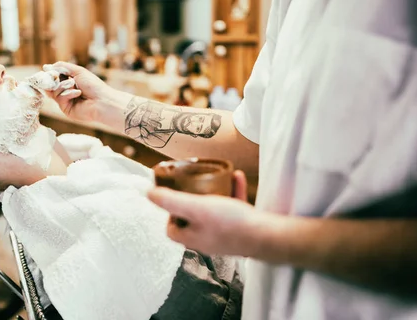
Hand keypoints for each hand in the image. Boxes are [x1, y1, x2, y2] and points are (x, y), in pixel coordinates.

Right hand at [44, 62, 124, 122]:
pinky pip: (59, 98)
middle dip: (52, 79)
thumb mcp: (78, 71)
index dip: (50, 74)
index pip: (55, 77)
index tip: (46, 70)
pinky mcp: (65, 109)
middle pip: (51, 85)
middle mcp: (66, 91)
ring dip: (63, 85)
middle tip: (54, 76)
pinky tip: (78, 93)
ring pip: (53, 91)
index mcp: (70, 82)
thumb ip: (63, 67)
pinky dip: (68, 93)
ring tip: (73, 84)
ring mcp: (65, 101)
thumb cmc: (93, 85)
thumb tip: (46, 67)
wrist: (102, 101)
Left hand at [147, 170, 267, 255]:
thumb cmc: (230, 223)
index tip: (174, 196)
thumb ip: (171, 201)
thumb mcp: (196, 207)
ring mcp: (225, 236)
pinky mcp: (241, 230)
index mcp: (191, 238)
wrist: (267, 236)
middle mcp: (206, 240)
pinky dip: (233, 193)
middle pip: (191, 220)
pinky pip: (233, 209)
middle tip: (193, 186)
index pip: (171, 229)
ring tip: (215, 179)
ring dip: (213, 194)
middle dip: (191, 201)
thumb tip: (149, 193)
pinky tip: (236, 177)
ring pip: (213, 213)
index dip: (169, 213)